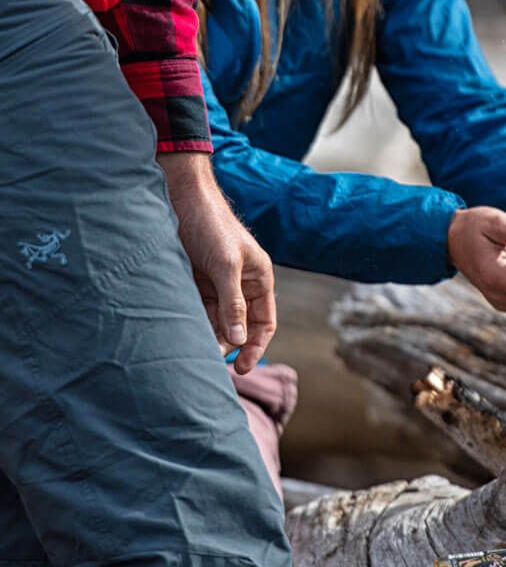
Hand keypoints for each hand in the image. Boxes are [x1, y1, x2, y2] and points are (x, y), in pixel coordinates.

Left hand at [158, 153, 275, 373]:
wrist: (179, 198)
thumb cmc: (211, 225)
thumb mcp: (226, 264)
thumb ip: (233, 303)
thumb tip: (238, 341)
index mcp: (258, 279)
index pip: (264, 322)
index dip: (255, 346)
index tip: (242, 368)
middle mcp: (240, 284)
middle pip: (238, 326)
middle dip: (227, 345)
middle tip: (209, 365)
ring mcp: (216, 284)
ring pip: (215, 321)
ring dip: (207, 337)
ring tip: (193, 354)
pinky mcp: (194, 282)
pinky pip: (196, 311)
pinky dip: (191, 324)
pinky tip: (182, 335)